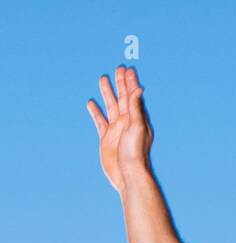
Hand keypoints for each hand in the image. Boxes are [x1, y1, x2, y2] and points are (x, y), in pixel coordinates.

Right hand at [86, 65, 153, 192]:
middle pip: (122, 97)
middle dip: (120, 83)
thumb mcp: (137, 127)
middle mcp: (127, 121)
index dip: (130, 82)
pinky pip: (100, 121)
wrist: (128, 174)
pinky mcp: (106, 138)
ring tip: (103, 79)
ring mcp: (116, 129)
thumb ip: (135, 108)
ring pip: (110, 106)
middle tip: (118, 68)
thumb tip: (138, 90)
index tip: (127, 69)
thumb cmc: (135, 152)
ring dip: (107, 93)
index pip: (133, 96)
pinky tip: (91, 103)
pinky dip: (96, 112)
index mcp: (136, 118)